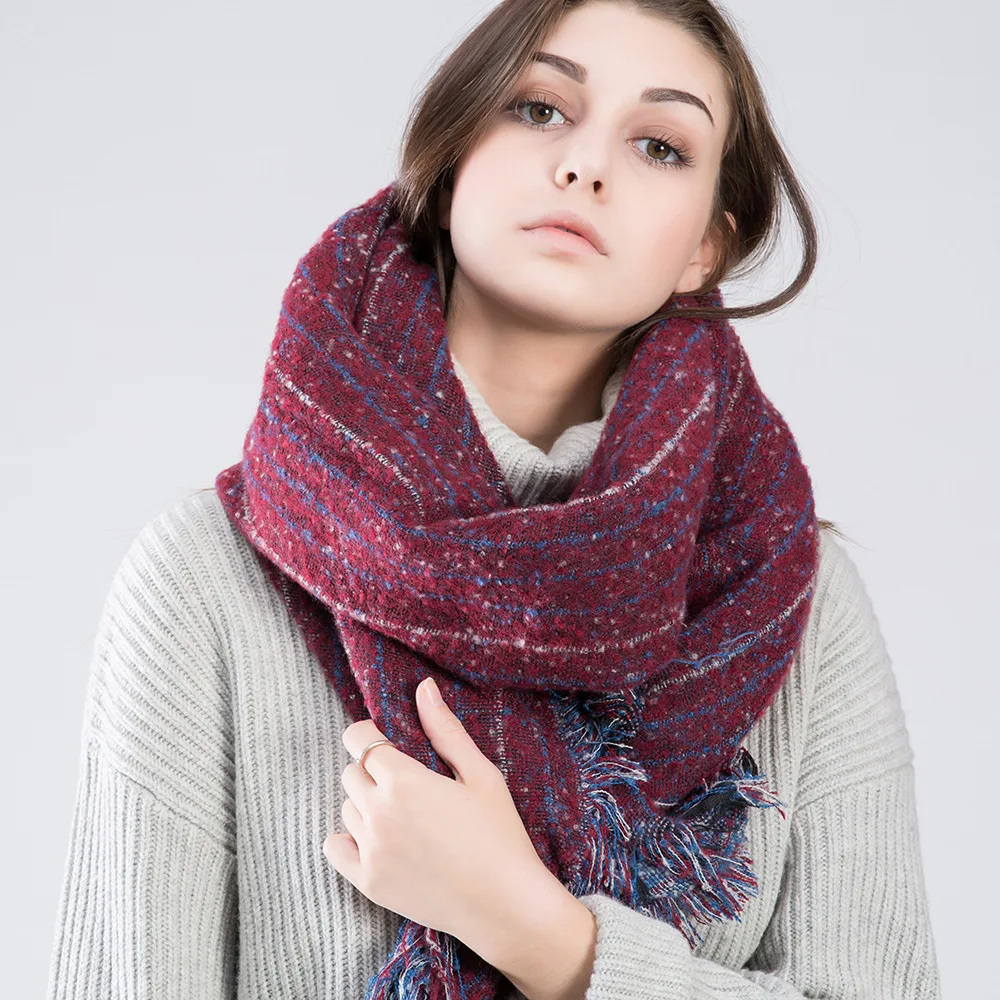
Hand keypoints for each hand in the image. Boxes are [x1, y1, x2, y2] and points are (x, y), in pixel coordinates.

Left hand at [323, 676, 554, 953]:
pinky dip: (347, 839)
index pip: (359, 740)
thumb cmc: (499, 834)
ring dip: (366, 803)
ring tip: (404, 816)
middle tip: (406, 783)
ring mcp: (369, 850)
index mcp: (403, 780)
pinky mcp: (368, 881)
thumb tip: (423, 688)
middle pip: (351, 773)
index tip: (384, 742)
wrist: (505, 904)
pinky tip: (376, 839)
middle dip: (372, 770)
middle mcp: (378, 812)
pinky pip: (335, 847)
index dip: (368, 735)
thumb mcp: (480, 774)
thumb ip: (445, 730)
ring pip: (347, 808)